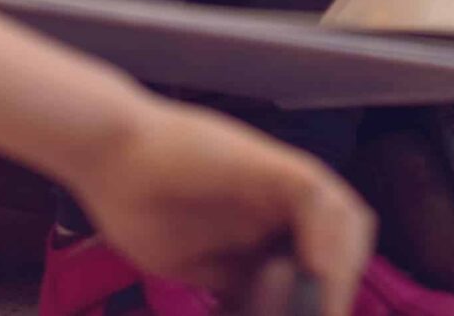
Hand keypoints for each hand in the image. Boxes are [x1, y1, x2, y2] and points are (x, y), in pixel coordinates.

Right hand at [72, 99, 369, 315]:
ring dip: (339, 268)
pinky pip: (319, 198)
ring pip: (345, 220)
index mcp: (266, 221)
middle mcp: (282, 199)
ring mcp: (280, 180)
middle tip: (318, 313)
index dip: (325, 295)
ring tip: (320, 303)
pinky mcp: (272, 165)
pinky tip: (313, 271)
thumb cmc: (137, 202)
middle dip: (337, 287)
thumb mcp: (194, 262)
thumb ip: (233, 282)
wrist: (107, 154)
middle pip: (346, 241)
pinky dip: (326, 237)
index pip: (325, 259)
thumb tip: (264, 308)